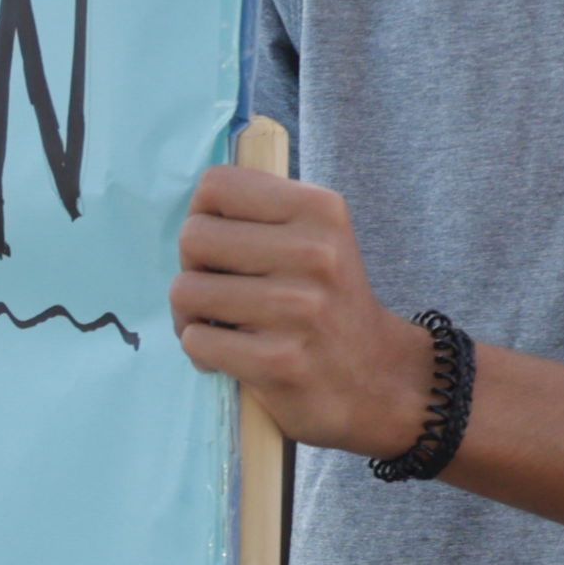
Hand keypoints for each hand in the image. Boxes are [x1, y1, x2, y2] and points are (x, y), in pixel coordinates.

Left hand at [167, 163, 429, 458]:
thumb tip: (192, 210)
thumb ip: (260, 212)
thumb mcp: (316, 236)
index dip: (203, 216)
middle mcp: (314, 252)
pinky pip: (196, 340)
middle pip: (193, 237)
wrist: (378, 379)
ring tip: (220, 326)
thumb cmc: (328, 302)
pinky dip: (202, 352)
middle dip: (193, 267)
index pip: (215, 185)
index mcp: (320, 210)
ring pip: (185, 290)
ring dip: (190, 315)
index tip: (221, 246)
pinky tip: (229, 357)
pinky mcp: (279, 361)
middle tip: (218, 290)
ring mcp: (298, 308)